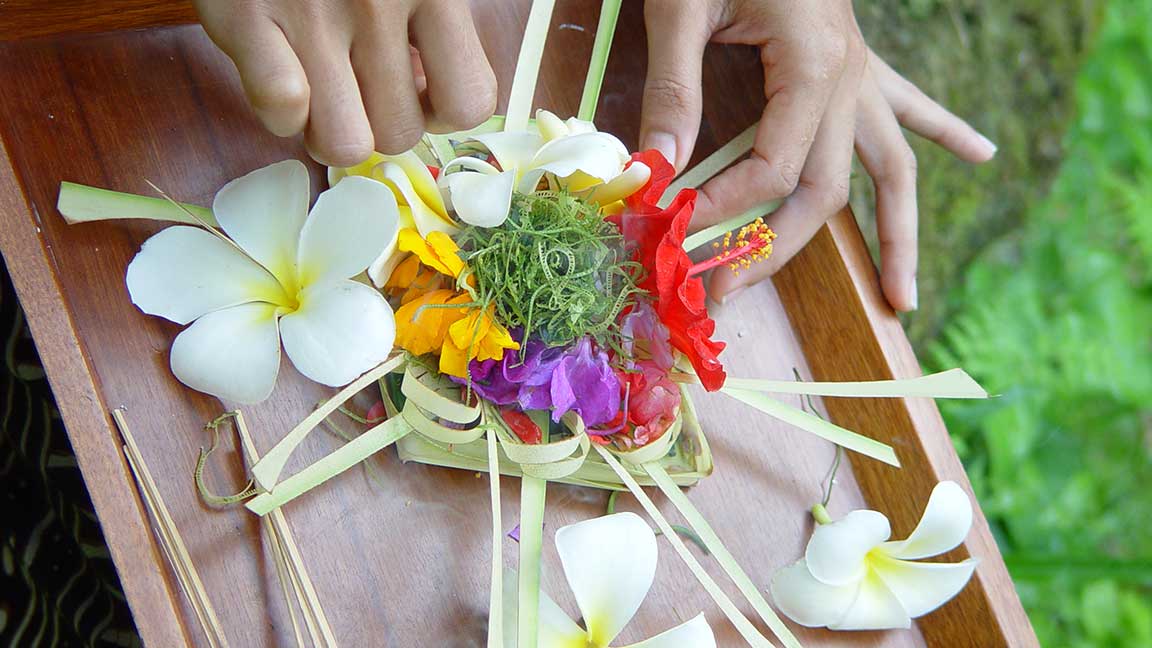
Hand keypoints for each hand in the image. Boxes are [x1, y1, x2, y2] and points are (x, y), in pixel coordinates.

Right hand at [195, 0, 496, 166]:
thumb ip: (432, 24)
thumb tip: (431, 94)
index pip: (469, 101)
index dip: (442, 113)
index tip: (417, 93)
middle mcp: (379, 1)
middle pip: (399, 133)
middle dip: (376, 126)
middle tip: (356, 90)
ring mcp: (312, 12)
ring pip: (344, 143)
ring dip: (326, 130)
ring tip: (317, 91)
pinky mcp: (247, 17)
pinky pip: (282, 110)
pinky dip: (279, 112)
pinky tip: (279, 76)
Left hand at [639, 0, 995, 311]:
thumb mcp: (682, 6)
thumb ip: (672, 87)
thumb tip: (656, 167)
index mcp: (812, 64)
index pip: (773, 167)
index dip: (723, 207)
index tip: (674, 227)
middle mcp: (850, 78)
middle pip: (827, 189)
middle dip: (778, 248)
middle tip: (729, 294)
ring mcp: (863, 74)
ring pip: (891, 169)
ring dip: (898, 237)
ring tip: (905, 298)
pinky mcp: (862, 65)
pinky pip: (910, 108)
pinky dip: (947, 131)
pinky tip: (983, 153)